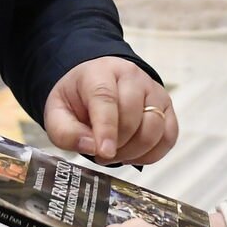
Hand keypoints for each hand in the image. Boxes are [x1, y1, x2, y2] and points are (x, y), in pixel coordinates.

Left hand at [43, 57, 178, 163]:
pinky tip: (134, 153)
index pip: (106, 99)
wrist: (98, 83)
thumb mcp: (57, 112)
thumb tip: (91, 147)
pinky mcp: (166, 107)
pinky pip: (169, 136)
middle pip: (133, 116)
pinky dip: (152, 153)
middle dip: (118, 144)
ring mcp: (154, 90)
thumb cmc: (78, 98)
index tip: (104, 152)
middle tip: (101, 153)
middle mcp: (132, 77)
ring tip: (117, 152)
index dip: (107, 129)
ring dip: (135, 151)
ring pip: (155, 128)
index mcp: (100, 73)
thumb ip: (66, 132)